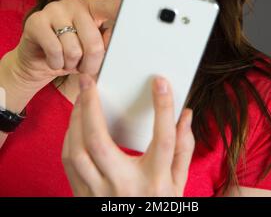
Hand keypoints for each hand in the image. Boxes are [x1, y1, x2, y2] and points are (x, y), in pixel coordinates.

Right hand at [10, 0, 119, 90]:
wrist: (38, 61)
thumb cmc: (72, 53)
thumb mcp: (93, 49)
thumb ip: (105, 42)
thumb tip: (112, 39)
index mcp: (94, 4)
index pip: (112, 7)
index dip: (122, 16)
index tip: (138, 17)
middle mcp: (75, 2)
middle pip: (94, 42)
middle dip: (91, 64)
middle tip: (86, 68)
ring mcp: (54, 9)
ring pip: (73, 50)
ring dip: (71, 65)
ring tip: (68, 61)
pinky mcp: (36, 21)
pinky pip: (55, 50)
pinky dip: (56, 63)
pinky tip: (54, 60)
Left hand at [62, 73, 194, 196]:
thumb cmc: (157, 206)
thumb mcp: (178, 183)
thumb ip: (183, 149)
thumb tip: (185, 115)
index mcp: (155, 181)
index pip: (163, 139)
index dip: (163, 108)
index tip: (160, 82)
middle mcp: (124, 186)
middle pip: (100, 142)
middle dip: (90, 106)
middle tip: (88, 81)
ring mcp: (99, 193)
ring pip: (78, 150)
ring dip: (75, 119)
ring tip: (81, 98)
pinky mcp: (82, 195)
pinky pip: (70, 161)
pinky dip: (70, 137)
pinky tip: (76, 123)